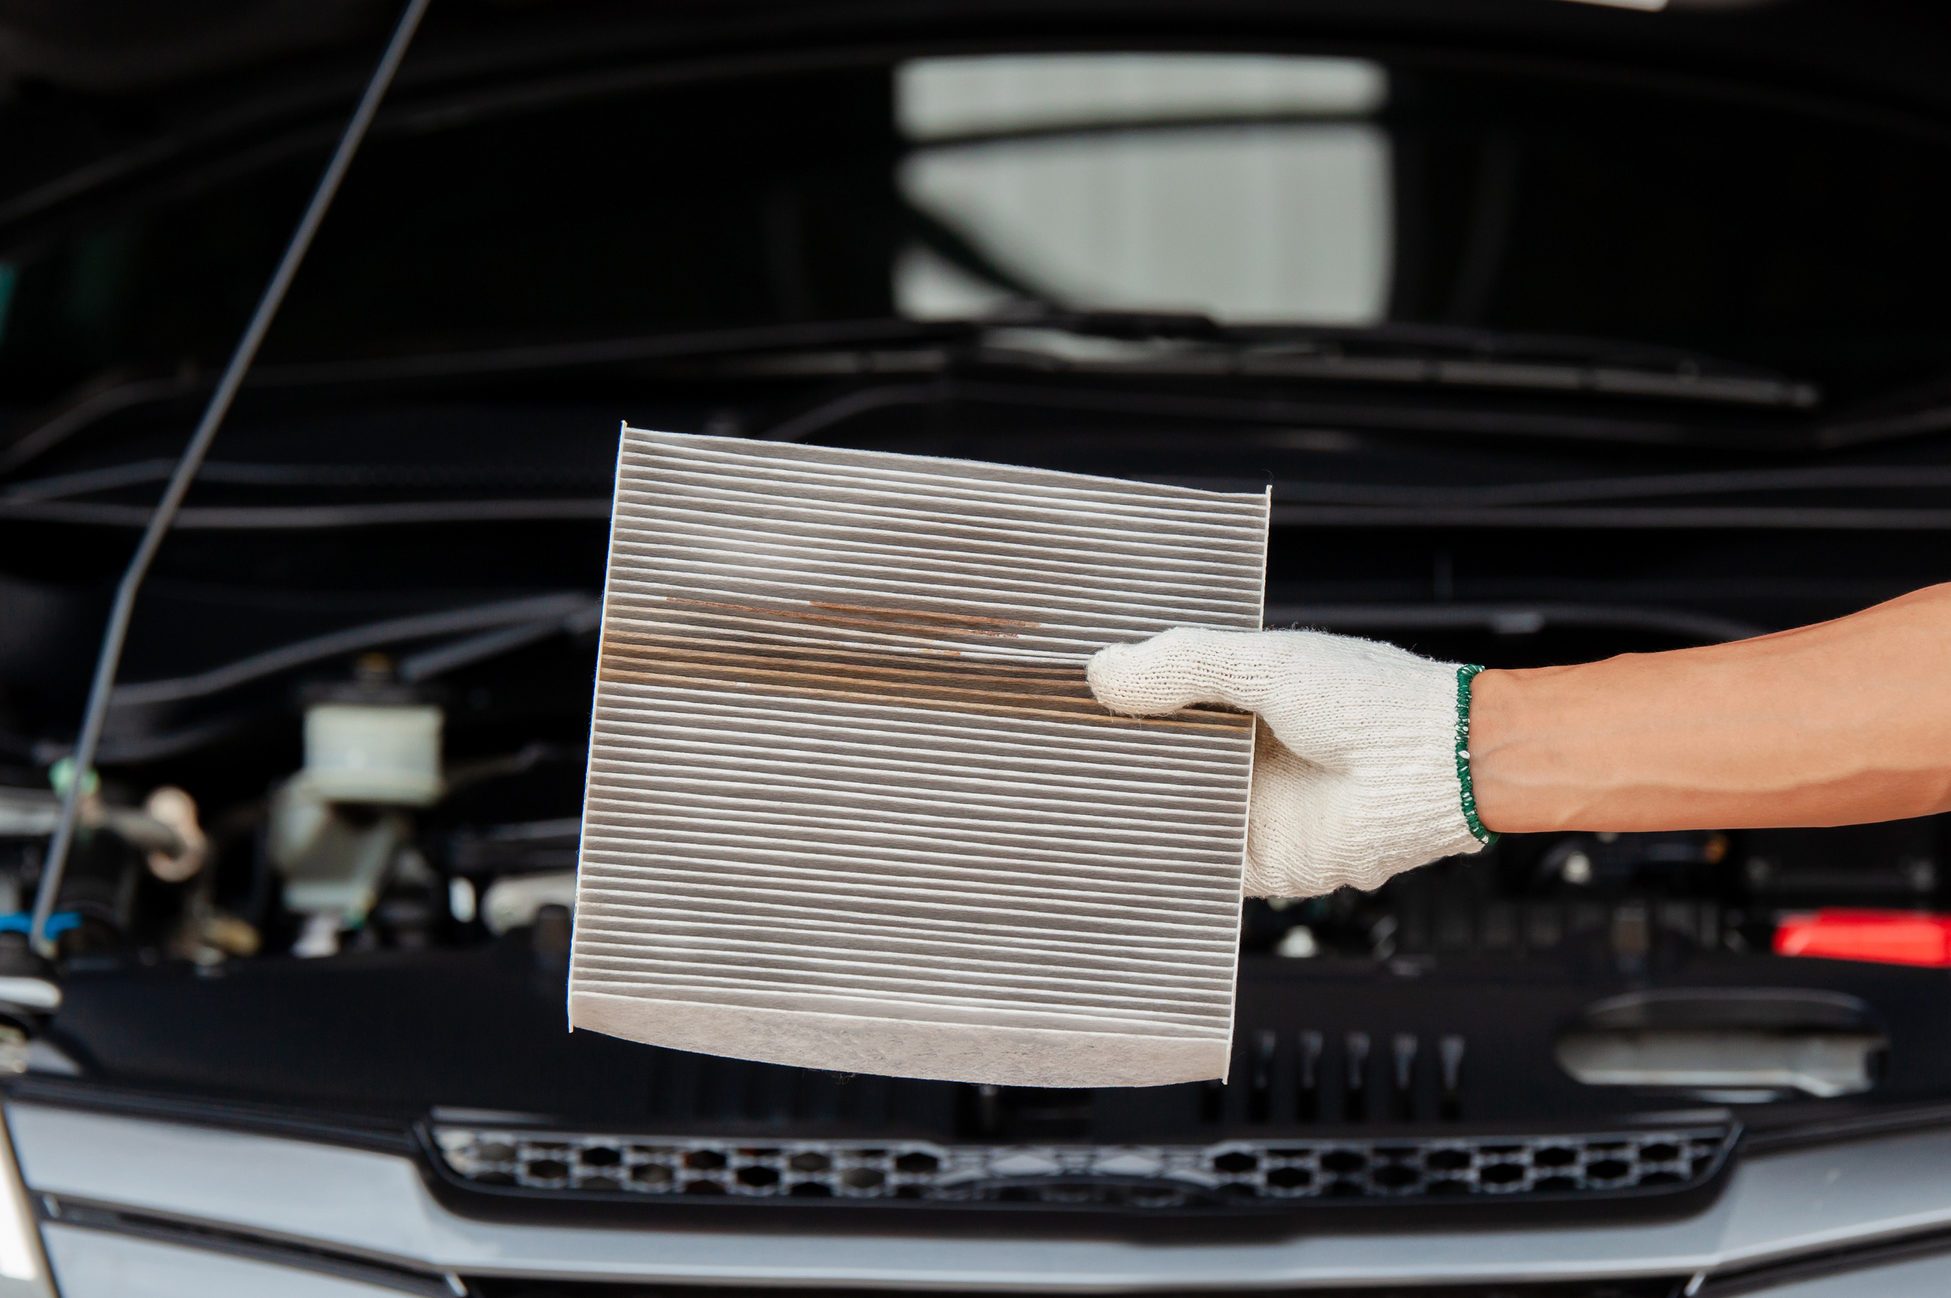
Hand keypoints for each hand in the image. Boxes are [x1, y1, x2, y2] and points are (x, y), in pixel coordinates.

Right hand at [1087, 627, 1491, 897]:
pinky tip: (1113, 840)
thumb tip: (1099, 672)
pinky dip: (1160, 856)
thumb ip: (1185, 667)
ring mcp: (1245, 807)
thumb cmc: (1369, 702)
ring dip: (1127, 805)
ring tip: (1061, 791)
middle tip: (1046, 746)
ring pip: (1165, 811)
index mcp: (1241, 698)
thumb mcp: (1266, 664)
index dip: (1116, 697)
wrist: (1432, 769)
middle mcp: (1240, 754)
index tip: (1060, 692)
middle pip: (1154, 758)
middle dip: (1110, 755)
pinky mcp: (1255, 861)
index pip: (1159, 697)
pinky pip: (1194, 862)